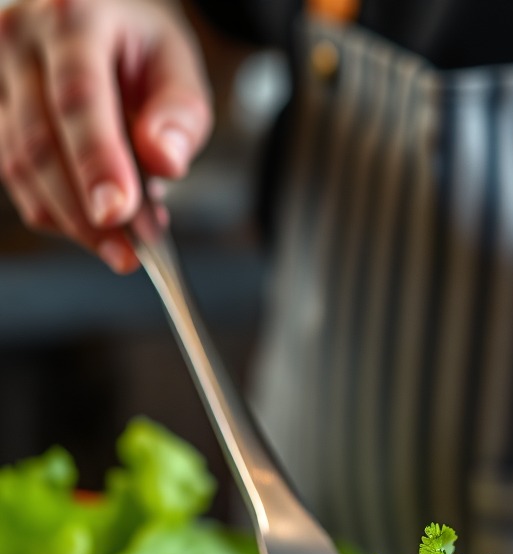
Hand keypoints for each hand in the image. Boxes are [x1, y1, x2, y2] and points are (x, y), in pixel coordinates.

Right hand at [0, 0, 210, 271]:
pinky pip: (12, 174)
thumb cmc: (141, 48)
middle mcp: (20, 38)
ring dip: (72, 221)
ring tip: (124, 247)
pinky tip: (97, 226)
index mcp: (74, 16)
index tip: (117, 213)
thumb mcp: (179, 68)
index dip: (96, 162)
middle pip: (40, 142)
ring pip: (18, 165)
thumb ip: (179, 116)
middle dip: (84, 212)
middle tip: (129, 255)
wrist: (105, 21)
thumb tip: (165, 161)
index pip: (79, 99)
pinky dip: (56, 211)